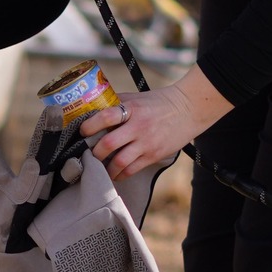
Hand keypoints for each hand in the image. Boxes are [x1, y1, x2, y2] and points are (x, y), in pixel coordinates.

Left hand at [82, 67, 232, 179]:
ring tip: (99, 168)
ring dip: (105, 168)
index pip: (105, 117)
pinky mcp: (153, 155)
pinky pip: (132, 169)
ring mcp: (146, 143)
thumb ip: (116, 102)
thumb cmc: (159, 102)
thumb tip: (92, 108)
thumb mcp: (136, 97)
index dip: (90, 126)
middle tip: (89, 153)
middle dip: (94, 152)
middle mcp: (138, 126)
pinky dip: (120, 174)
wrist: (188, 110)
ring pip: (119, 161)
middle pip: (108, 144)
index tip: (82, 132)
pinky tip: (115, 174)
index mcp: (131, 108)